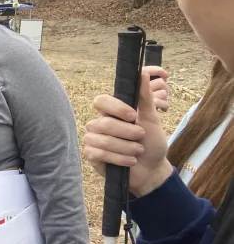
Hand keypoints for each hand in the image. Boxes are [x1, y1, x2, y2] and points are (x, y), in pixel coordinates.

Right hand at [84, 72, 173, 196]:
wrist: (152, 170)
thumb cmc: (151, 143)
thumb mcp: (152, 119)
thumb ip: (145, 98)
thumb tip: (142, 74)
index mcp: (111, 112)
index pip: (101, 101)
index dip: (115, 107)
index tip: (133, 116)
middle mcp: (99, 124)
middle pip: (103, 123)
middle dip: (127, 132)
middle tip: (141, 137)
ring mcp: (93, 140)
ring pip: (103, 140)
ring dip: (126, 147)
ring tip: (138, 151)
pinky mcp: (92, 156)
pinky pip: (99, 153)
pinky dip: (119, 158)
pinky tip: (130, 161)